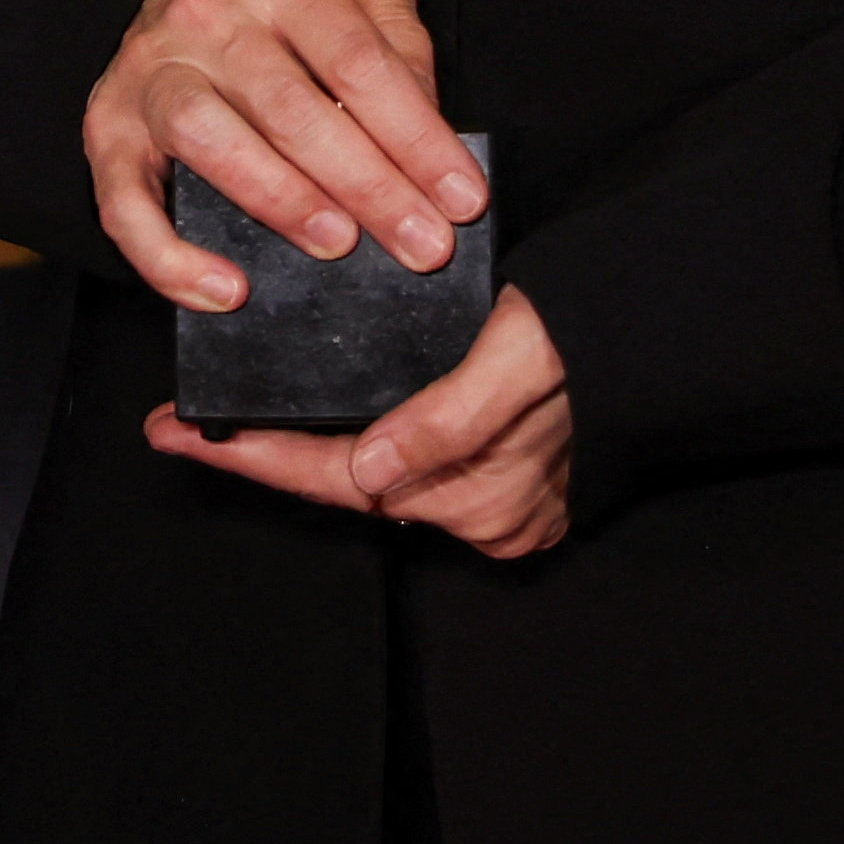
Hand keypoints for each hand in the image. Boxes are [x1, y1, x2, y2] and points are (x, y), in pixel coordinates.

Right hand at [81, 0, 488, 308]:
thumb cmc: (281, 16)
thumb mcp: (352, 2)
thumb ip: (398, 50)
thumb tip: (440, 141)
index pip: (358, 62)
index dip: (417, 137)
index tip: (463, 199)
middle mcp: (205, 14)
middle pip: (291, 107)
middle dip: (368, 185)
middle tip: (421, 244)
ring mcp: (149, 70)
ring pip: (207, 136)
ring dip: (278, 198)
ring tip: (337, 245)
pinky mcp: (105, 128)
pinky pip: (124, 201)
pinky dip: (169, 256)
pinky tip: (226, 290)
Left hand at [147, 283, 575, 559]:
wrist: (666, 327)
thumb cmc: (597, 334)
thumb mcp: (519, 359)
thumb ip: (448, 418)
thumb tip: (371, 471)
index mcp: (485, 497)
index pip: (341, 484)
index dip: (254, 459)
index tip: (179, 435)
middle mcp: (487, 516)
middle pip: (348, 487)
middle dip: (263, 456)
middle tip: (178, 425)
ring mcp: (499, 507)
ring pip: (377, 479)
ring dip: (309, 451)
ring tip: (229, 421)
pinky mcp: (508, 479)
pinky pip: (413, 467)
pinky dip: (365, 444)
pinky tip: (316, 420)